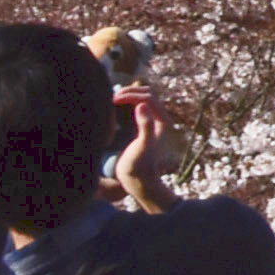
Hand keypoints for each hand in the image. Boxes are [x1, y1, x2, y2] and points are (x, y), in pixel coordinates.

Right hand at [111, 87, 179, 214]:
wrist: (139, 182)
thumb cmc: (140, 166)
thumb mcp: (142, 147)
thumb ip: (145, 126)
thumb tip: (141, 105)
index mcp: (162, 122)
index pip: (148, 98)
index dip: (131, 95)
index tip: (114, 99)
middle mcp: (160, 120)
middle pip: (147, 94)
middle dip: (130, 92)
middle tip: (112, 98)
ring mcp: (152, 124)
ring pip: (142, 100)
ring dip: (129, 96)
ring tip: (112, 100)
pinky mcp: (143, 128)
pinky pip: (137, 108)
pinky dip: (126, 104)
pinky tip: (114, 108)